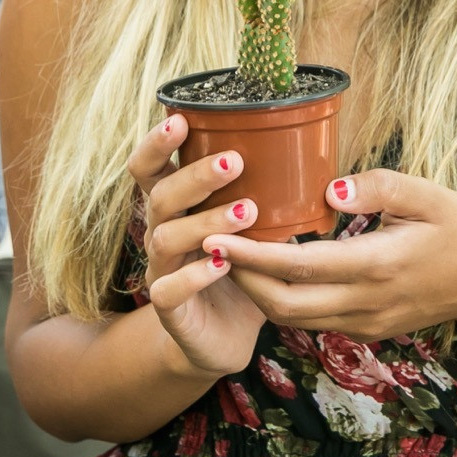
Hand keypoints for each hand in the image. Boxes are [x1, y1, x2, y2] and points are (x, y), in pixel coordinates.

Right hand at [129, 113, 266, 377]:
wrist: (222, 336)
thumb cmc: (240, 270)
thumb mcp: (250, 227)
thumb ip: (261, 193)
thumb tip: (307, 153)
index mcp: (176, 209)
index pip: (149, 169)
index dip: (156, 144)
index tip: (181, 120)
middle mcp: (161, 234)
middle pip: (160, 197)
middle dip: (195, 176)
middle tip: (234, 161)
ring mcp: (161, 271)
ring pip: (165, 238)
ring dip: (206, 221)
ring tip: (247, 212)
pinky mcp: (170, 309)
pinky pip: (169, 289)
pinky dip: (194, 275)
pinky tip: (223, 264)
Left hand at [205, 168, 456, 342]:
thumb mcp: (428, 193)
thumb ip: (378, 187)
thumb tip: (329, 187)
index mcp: (378, 265)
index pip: (299, 266)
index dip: (252, 256)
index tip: (216, 236)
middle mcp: (367, 302)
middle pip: (284, 305)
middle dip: (241, 281)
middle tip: (209, 247)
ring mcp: (366, 322)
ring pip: (294, 319)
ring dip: (256, 293)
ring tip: (227, 258)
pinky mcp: (366, 329)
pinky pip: (312, 320)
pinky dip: (282, 300)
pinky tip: (265, 272)